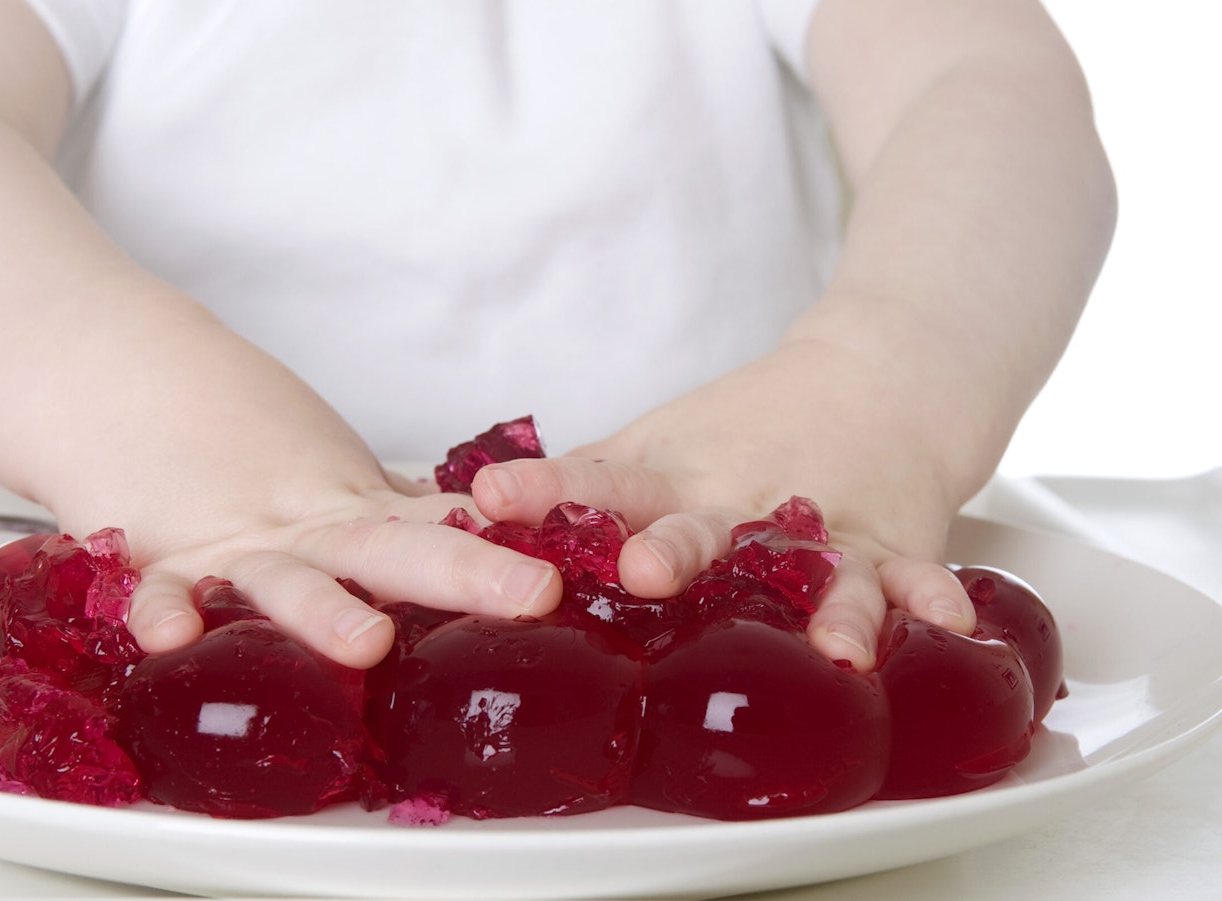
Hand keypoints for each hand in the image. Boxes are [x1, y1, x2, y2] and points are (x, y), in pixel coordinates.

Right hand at [96, 462, 560, 670]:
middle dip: (464, 574)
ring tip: (370, 642)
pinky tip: (172, 639)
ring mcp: (227, 544)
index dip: (508, 546)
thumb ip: (391, 516)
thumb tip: (474, 537)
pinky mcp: (153, 556)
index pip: (440, 525)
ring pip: (280, 580)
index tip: (580, 565)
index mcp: (349, 509)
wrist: (119, 365)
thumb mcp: (327, 474)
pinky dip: (159, 611)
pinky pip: (156, 589)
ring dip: (323, 611)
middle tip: (533, 592)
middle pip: (389, 549)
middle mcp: (300, 528)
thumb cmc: (231, 431)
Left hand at [468, 346, 978, 672]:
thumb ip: (583, 485)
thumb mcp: (657, 443)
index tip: (493, 499)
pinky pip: (911, 577)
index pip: (599, 481)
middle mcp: (744, 500)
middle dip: (674, 550)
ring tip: (826, 640)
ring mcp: (820, 523)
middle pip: (704, 526)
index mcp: (676, 477)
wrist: (877, 376)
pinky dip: (930, 600)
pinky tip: (946, 626)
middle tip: (643, 569)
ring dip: (821, 601)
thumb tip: (466, 520)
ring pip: (816, 566)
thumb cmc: (749, 423)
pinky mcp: (889, 542)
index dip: (545, 492)